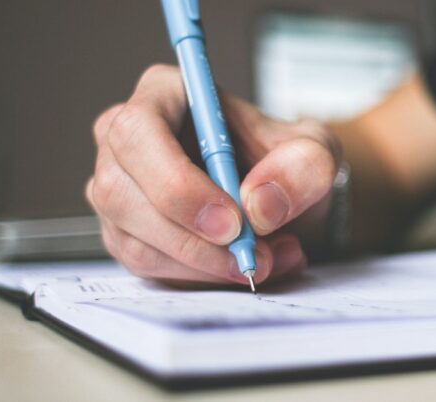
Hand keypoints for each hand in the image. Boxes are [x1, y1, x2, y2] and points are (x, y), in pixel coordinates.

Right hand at [86, 65, 339, 285]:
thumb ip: (302, 167)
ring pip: (134, 240)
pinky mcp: (126, 234)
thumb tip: (259, 205)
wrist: (283, 197)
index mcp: (164, 94)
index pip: (138, 133)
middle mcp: (126, 140)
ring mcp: (119, 189)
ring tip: (267, 260)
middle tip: (252, 257)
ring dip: (204, 265)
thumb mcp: (316, 152)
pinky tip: (243, 266)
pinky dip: (200, 278)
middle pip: (121, 193)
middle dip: (192, 239)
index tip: (232, 222)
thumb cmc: (287, 161)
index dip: (177, 183)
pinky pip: (147, 267)